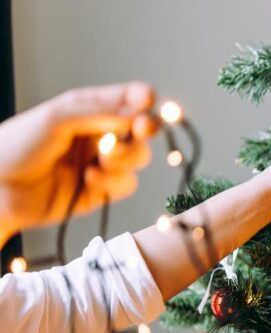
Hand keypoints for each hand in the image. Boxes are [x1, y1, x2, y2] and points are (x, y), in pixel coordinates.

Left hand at [0, 82, 158, 244]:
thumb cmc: (17, 146)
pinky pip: (127, 184)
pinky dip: (112, 182)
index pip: (129, 98)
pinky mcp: (103, 190)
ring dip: (125, 158)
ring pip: (139, 157)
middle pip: (142, 129)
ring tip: (101, 160)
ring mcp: (103, 162)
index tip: (149, 102)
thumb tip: (137, 116)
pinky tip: (88, 179)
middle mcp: (101, 133)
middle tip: (140, 130)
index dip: (145, 99)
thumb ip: (99, 113)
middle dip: (144, 129)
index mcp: (90, 108)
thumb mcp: (56, 118)